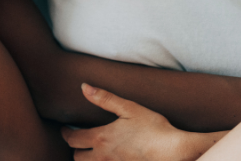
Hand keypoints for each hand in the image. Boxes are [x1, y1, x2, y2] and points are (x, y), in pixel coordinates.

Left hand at [61, 84, 203, 160]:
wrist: (174, 152)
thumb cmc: (154, 128)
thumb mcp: (129, 108)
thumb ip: (104, 98)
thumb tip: (84, 87)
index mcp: (101, 138)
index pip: (72, 139)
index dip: (66, 133)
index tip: (66, 130)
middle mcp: (102, 156)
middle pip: (77, 157)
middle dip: (75, 148)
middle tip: (79, 141)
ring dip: (86, 159)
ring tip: (90, 151)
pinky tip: (107, 158)